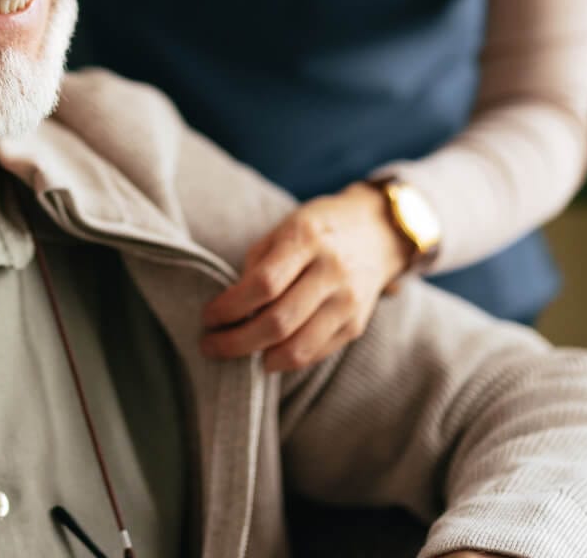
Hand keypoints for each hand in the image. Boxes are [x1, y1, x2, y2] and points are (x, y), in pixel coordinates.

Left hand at [201, 182, 412, 371]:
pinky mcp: (356, 324)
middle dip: (236, 342)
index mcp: (307, 239)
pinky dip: (286, 359)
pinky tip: (267, 353)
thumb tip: (232, 308)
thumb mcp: (284, 228)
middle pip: (278, 322)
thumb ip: (257, 263)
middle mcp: (332, 271)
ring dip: (259, 358)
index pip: (264, 284)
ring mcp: (348, 301)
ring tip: (235, 353)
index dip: (230, 307)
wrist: (379, 231)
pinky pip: (316, 353)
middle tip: (210, 345)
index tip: (208, 317)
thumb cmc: (319, 228)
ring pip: (299, 347)